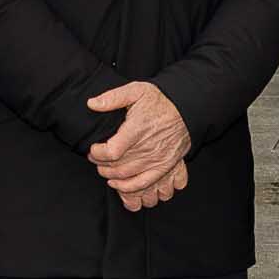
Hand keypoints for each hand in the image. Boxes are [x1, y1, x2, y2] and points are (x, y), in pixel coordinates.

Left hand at [87, 80, 193, 204]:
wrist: (186, 110)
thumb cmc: (160, 100)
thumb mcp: (136, 90)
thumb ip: (112, 98)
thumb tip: (92, 104)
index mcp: (137, 129)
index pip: (111, 152)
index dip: (97, 153)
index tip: (93, 149)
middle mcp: (147, 147)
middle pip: (117, 167)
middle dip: (101, 165)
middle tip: (96, 159)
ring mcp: (157, 159)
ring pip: (127, 177)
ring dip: (111, 176)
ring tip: (104, 170)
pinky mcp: (165, 166)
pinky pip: (144, 183)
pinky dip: (128, 187)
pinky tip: (118, 183)